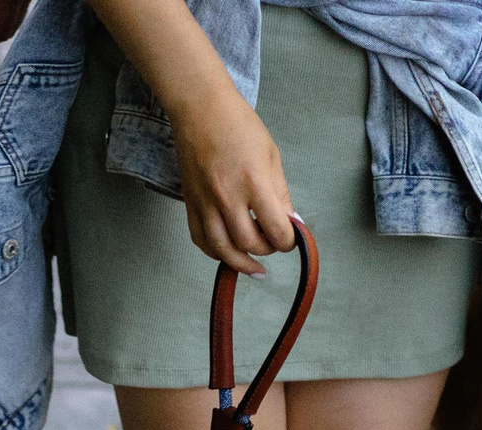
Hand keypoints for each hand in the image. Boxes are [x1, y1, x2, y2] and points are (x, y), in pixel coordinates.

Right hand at [172, 92, 296, 273]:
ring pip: (223, 249)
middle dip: (267, 249)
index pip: (276, 229)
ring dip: (241, 263)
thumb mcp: (271, 155)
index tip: (291, 238)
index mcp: (254, 182)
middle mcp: (228, 197)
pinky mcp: (191, 203)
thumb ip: (280, 193)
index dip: (288, 240)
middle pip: (250, 243)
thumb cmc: (238, 126)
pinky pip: (201, 239)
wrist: (200, 110)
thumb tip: (291, 222)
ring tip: (254, 268)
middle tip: (273, 243)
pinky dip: (215, 252)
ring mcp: (206, 202)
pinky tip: (227, 254)